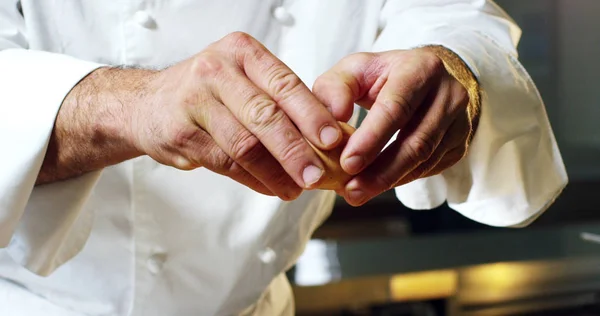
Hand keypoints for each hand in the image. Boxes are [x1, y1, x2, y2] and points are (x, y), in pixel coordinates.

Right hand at [130, 32, 342, 199]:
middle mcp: (216, 70)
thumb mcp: (242, 79)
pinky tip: (270, 187)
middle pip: (264, 115)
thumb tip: (326, 136)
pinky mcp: (182, 133)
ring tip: (296, 189)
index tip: (334, 138)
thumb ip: (278, 99)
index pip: (284, 83)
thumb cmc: (207, 91)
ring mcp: (194, 101)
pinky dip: (252, 179)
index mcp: (241, 52)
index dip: (311, 113)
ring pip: (244, 144)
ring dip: (275, 173)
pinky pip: (226, 163)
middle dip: (295, 150)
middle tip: (317, 175)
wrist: (146, 104)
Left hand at [313, 46, 479, 205]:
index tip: (348, 163)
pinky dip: (400, 180)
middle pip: (416, 141)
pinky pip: (430, 169)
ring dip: (388, 181)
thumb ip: (335, 88)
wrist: (425, 78)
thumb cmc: (383, 75)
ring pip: (424, 160)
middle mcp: (449, 93)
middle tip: (351, 190)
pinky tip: (376, 185)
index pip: (397, 108)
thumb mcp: (354, 69)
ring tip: (356, 192)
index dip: (372, 139)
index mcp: (421, 68)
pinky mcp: (460, 143)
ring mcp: (460, 121)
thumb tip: (334, 119)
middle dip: (380, 171)